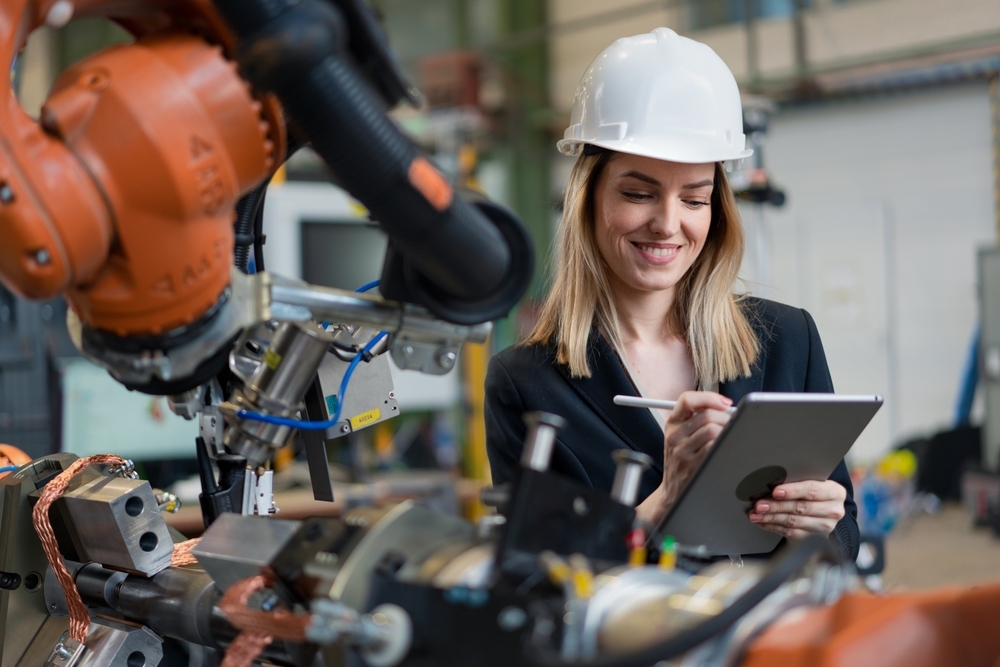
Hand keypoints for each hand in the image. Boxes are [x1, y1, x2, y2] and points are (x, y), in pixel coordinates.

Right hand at [636, 391, 731, 524]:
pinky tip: (724, 449)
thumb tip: (725, 407)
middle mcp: (674, 435)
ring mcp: (682, 450)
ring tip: (729, 438)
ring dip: (727, 432)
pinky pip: (714, 447)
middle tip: (732, 425)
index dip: (709, 397)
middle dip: (725, 418)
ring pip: (712, 430)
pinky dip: (724, 445)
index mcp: (672, 423)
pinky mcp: (692, 464)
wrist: (671, 490)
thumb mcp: (679, 436)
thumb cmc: (680, 461)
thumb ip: (696, 419)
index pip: (687, 399)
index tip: (725, 403)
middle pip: (706, 415)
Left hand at [748, 480, 845, 538]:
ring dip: (771, 517)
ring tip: (756, 513)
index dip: (793, 491)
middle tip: (759, 504)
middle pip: (801, 508)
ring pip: (794, 522)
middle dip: (776, 506)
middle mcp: (833, 511)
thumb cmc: (813, 491)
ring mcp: (824, 527)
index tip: (775, 491)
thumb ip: (798, 481)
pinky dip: (773, 526)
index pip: (812, 491)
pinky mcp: (813, 538)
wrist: (823, 509)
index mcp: (835, 493)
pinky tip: (762, 521)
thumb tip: (774, 482)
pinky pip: (790, 533)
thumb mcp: (812, 482)